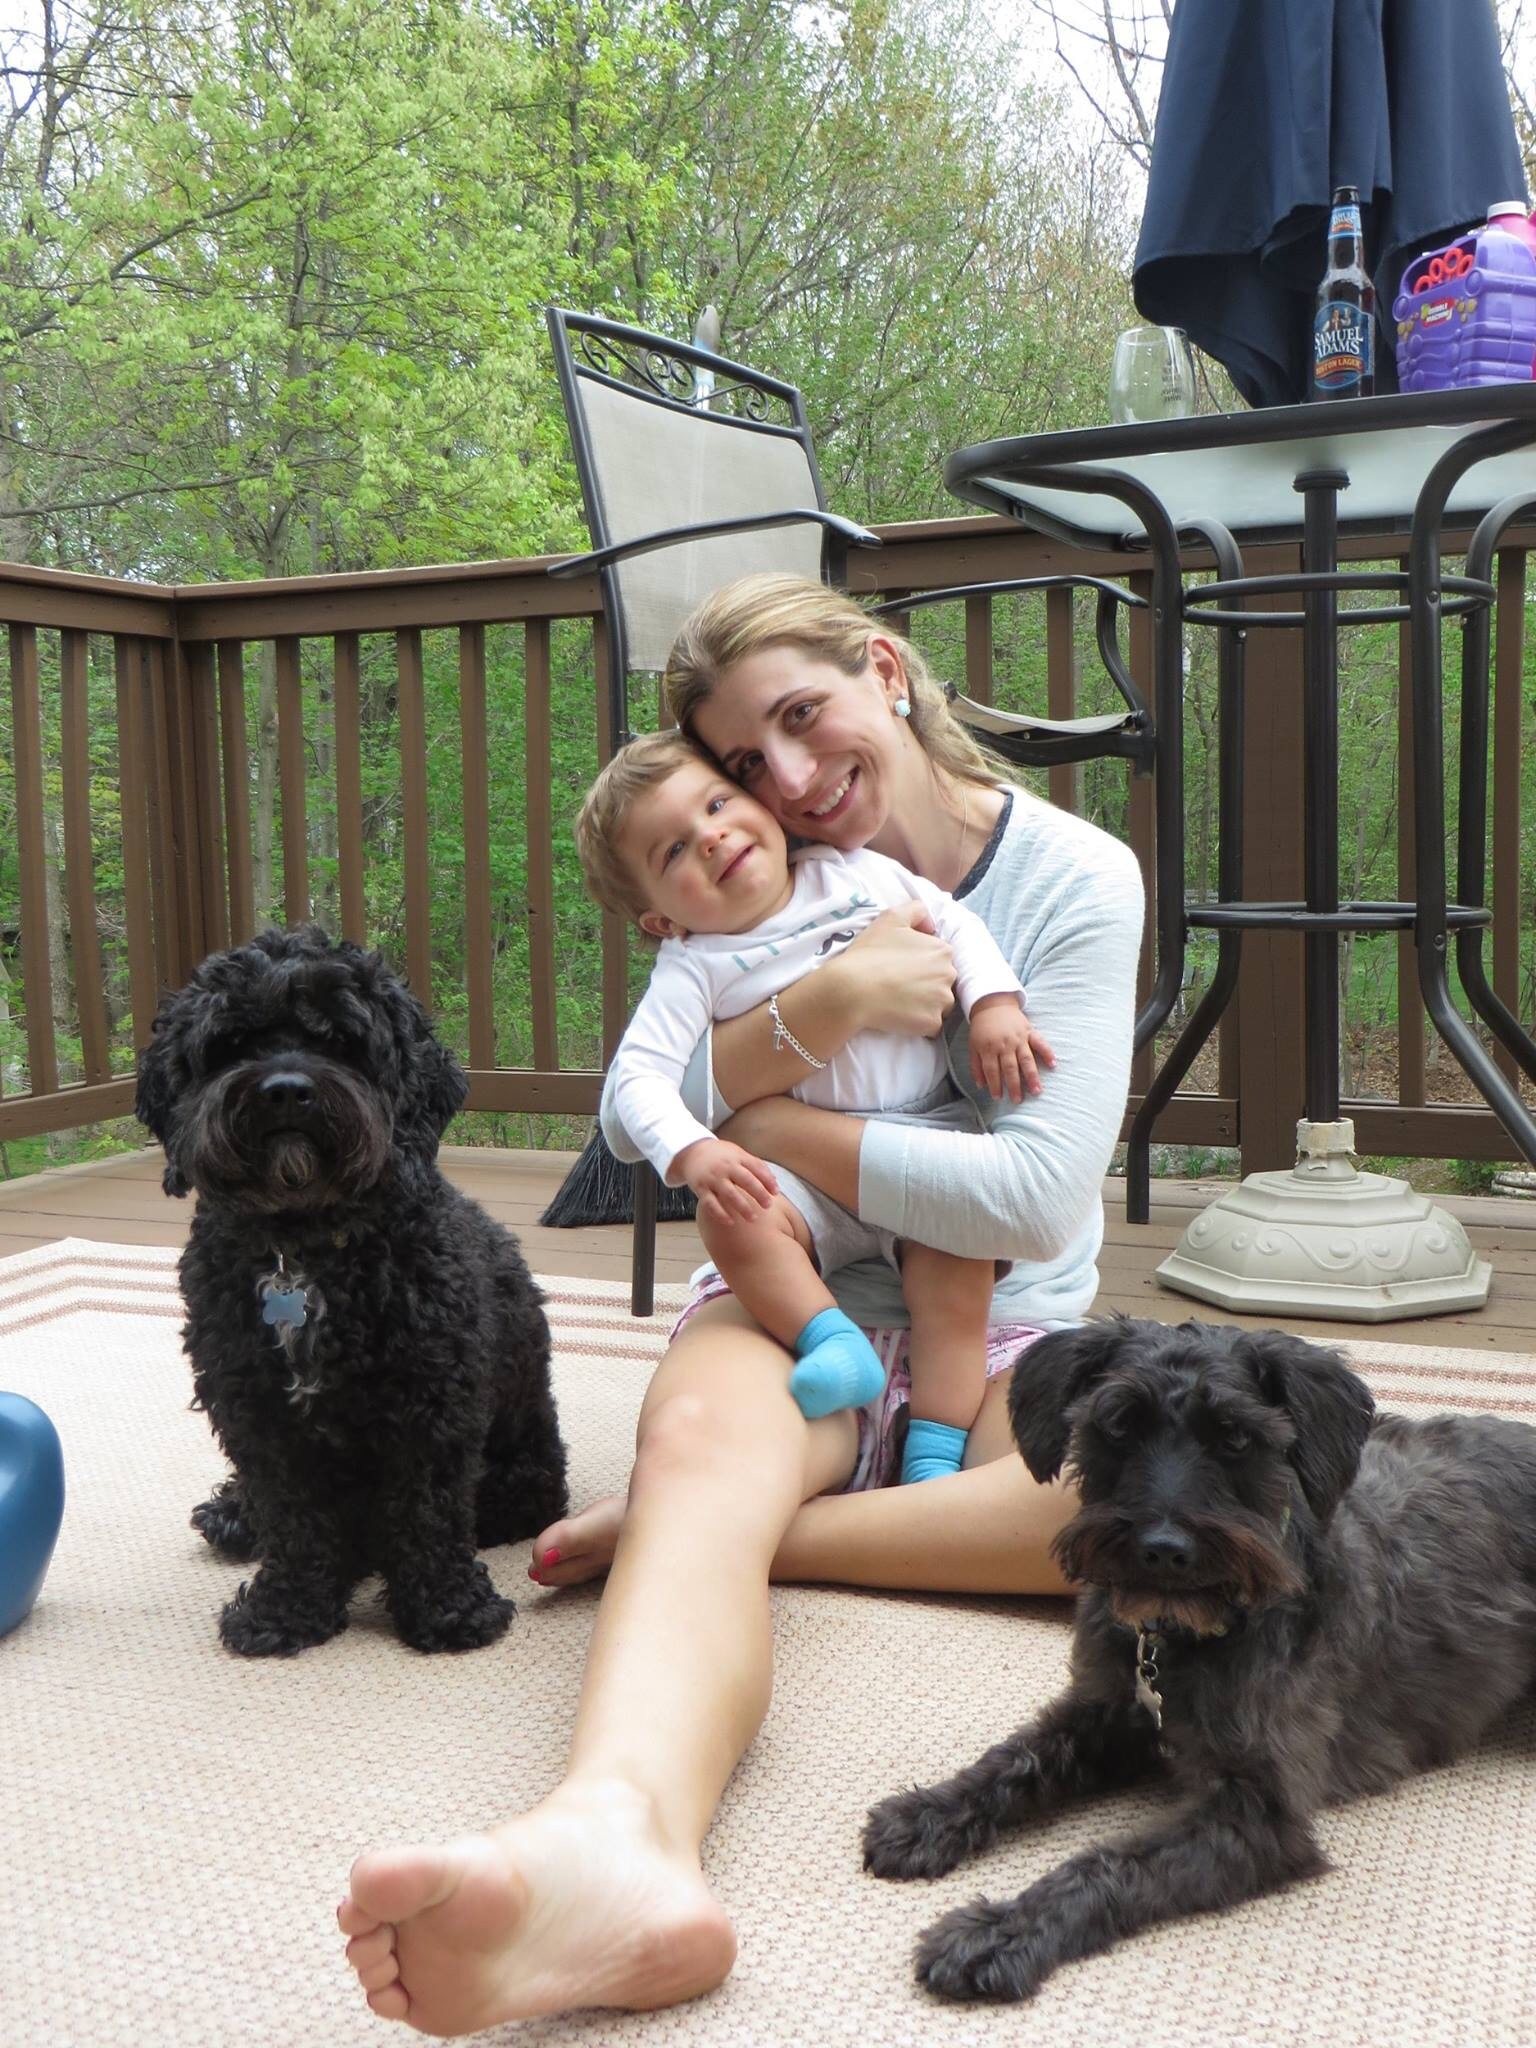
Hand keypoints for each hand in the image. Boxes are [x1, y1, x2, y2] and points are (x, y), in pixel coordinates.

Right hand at [673, 1137, 777, 1226]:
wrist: (692, 1152)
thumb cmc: (721, 1156)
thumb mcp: (738, 1154)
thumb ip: (756, 1166)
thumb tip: (775, 1183)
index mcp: (737, 1157)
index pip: (756, 1168)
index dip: (767, 1180)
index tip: (776, 1192)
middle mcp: (725, 1167)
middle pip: (745, 1180)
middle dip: (758, 1193)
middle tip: (768, 1205)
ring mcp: (712, 1178)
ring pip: (729, 1194)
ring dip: (742, 1207)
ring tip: (753, 1218)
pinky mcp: (700, 1188)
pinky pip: (711, 1203)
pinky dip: (720, 1214)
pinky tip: (730, 1222)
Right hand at [833, 902, 956, 1037]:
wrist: (852, 989)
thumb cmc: (870, 953)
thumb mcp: (891, 918)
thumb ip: (916, 910)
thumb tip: (930, 925)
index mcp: (943, 950)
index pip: (941, 959)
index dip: (922, 963)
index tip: (903, 967)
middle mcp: (949, 975)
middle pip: (944, 982)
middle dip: (927, 984)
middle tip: (900, 985)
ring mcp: (942, 1001)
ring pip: (940, 1005)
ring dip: (925, 1004)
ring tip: (900, 1001)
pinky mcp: (932, 1023)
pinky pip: (931, 1025)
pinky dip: (918, 1022)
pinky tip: (899, 1015)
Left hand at [967, 994, 1055, 1102]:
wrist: (992, 1004)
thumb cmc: (982, 1028)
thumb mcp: (973, 1046)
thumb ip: (976, 1066)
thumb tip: (981, 1085)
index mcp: (989, 1048)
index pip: (992, 1070)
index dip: (994, 1085)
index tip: (998, 1098)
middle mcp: (1005, 1044)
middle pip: (1010, 1068)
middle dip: (1014, 1085)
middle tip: (1018, 1100)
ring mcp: (1019, 1038)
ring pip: (1026, 1059)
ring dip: (1032, 1076)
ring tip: (1037, 1090)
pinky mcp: (1029, 1031)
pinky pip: (1040, 1042)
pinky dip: (1047, 1052)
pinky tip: (1053, 1064)